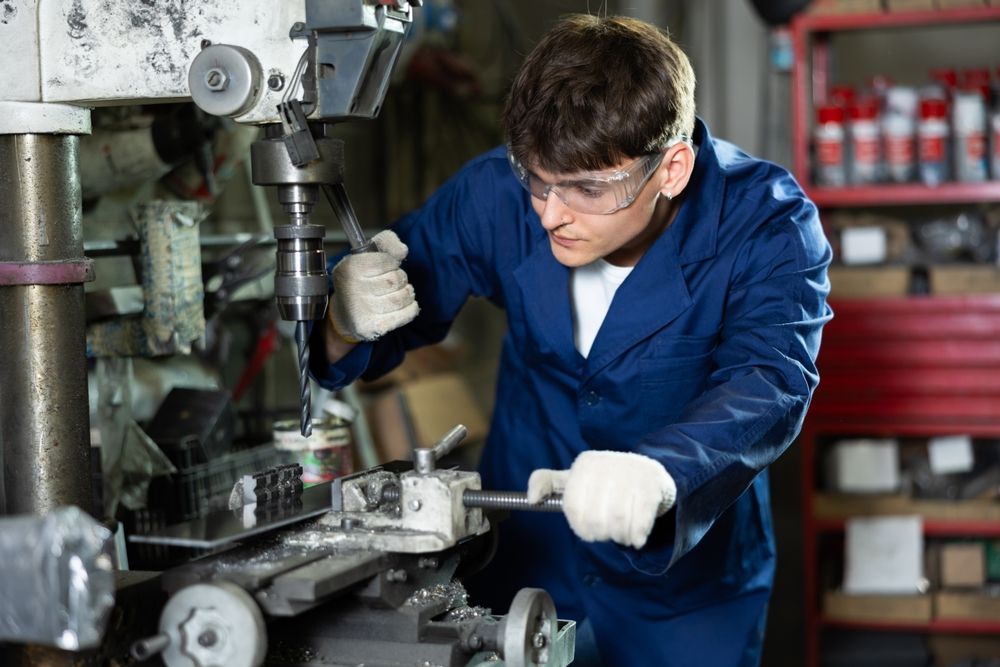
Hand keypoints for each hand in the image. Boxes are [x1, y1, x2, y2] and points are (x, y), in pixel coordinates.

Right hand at [328, 230, 419, 342]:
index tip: (386, 267)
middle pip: (396, 279)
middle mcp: (353, 288)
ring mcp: (361, 310)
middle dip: (400, 279)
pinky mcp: (372, 327)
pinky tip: (403, 306)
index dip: (392, 264)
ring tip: (398, 294)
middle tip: (391, 284)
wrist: (345, 315)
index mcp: (350, 268)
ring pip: (402, 297)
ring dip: (407, 294)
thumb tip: (402, 250)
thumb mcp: (367, 256)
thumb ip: (386, 242)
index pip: (387, 261)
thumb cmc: (360, 281)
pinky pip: (406, 314)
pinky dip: (411, 309)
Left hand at [527, 451, 675, 548]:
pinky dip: (636, 536)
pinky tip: (636, 538)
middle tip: (607, 534)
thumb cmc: (605, 481)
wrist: (649, 473)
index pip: (573, 508)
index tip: (588, 531)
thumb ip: (547, 482)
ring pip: (617, 522)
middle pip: (595, 518)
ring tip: (622, 535)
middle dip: (601, 534)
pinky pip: (640, 521)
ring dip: (619, 537)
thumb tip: (530, 499)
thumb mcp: (574, 477)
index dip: (580, 528)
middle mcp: (606, 466)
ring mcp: (630, 475)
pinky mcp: (651, 486)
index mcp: (584, 465)